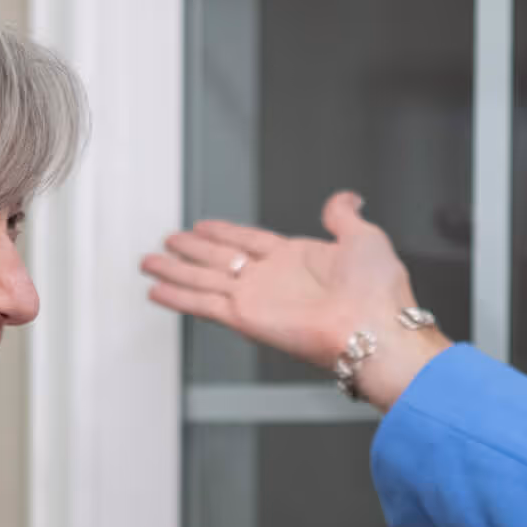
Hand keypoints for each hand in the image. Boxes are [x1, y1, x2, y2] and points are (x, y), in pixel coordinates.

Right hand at [141, 190, 451, 409]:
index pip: (248, 241)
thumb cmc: (378, 291)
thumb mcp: (364, 237)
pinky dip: (178, 297)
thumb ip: (343, 216)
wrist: (375, 329)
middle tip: (166, 243)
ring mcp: (257, 300)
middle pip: (219, 260)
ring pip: (203, 280)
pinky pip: (203, 305)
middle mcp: (272, 280)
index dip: (223, 233)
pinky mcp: (246, 318)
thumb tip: (345, 198)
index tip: (202, 226)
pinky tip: (157, 291)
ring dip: (175, 271)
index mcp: (297, 259)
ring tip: (149, 263)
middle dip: (191, 251)